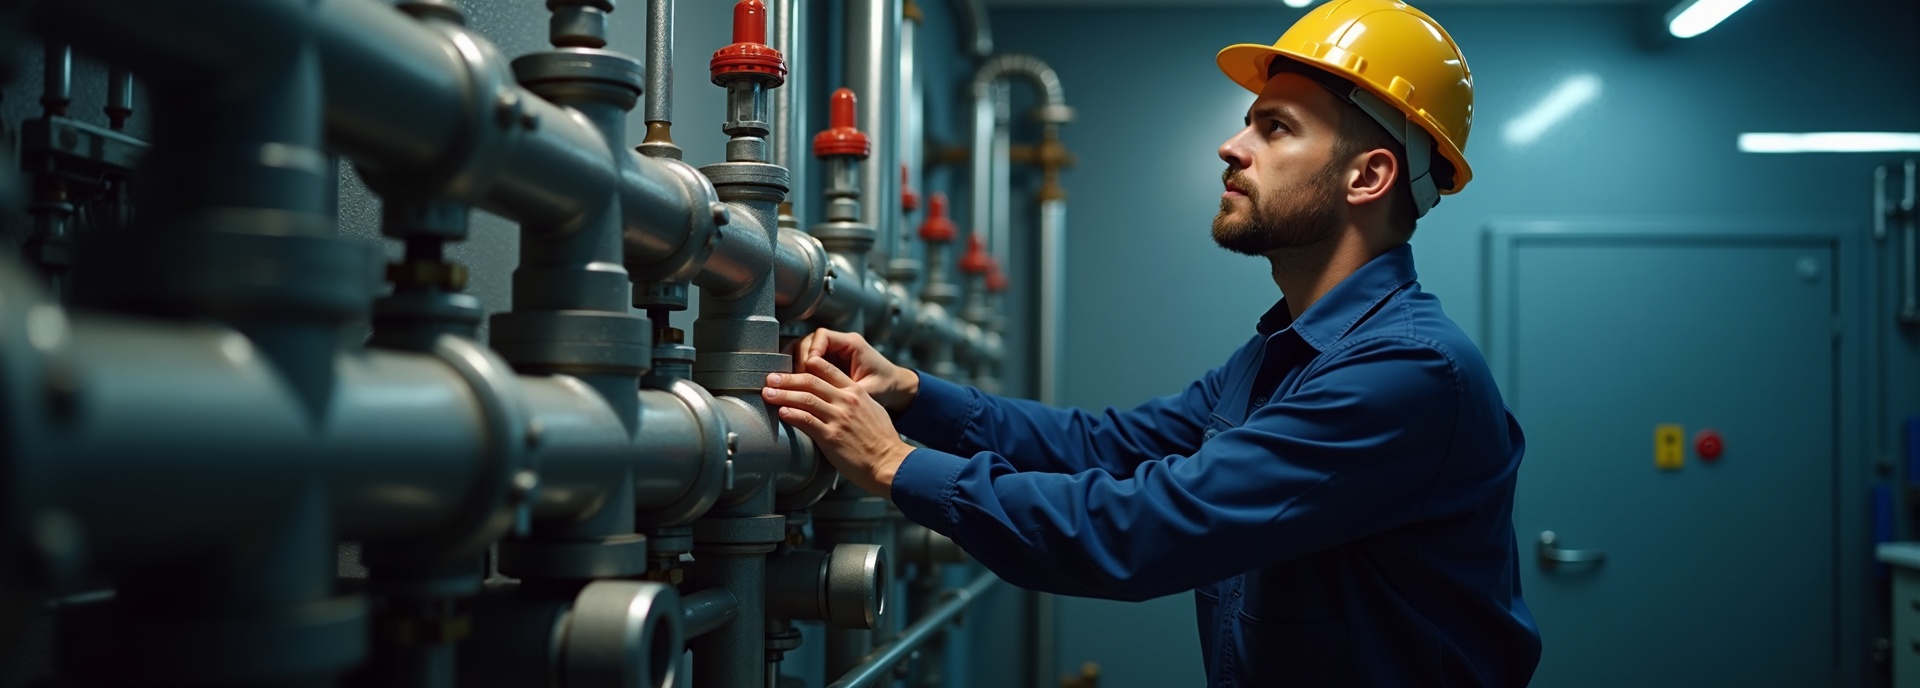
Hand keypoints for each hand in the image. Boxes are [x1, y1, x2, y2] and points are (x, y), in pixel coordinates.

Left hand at [764, 356, 915, 496]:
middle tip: (770, 378)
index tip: (789, 368)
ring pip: (805, 399)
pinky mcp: (832, 437)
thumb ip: (854, 401)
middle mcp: (846, 401)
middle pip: (810, 381)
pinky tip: (781, 412)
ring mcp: (839, 418)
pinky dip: (792, 414)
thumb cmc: (882, 441)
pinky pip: (807, 421)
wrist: (891, 462)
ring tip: (767, 393)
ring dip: (783, 394)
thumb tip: (837, 399)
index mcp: (856, 392)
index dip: (804, 366)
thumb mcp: (872, 410)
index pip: (826, 369)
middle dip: (787, 378)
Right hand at [793, 329, 918, 413]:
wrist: (895, 388)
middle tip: (797, 379)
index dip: (811, 352)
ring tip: (794, 381)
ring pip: (803, 349)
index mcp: (852, 343)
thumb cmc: (886, 386)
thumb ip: (847, 391)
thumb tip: (824, 395)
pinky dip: (798, 370)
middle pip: (808, 341)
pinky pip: (806, 360)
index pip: (822, 336)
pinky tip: (797, 383)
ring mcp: (832, 352)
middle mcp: (840, 344)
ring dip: (795, 364)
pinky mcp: (827, 362)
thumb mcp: (869, 390)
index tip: (808, 369)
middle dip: (799, 359)